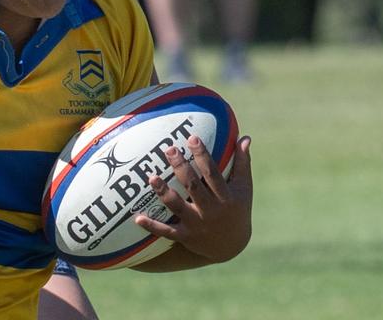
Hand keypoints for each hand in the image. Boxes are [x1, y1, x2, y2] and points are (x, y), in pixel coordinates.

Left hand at [134, 135, 252, 263]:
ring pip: (178, 207)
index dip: (203, 156)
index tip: (192, 138)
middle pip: (194, 187)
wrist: (231, 246)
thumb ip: (242, 163)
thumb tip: (245, 138)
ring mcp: (197, 224)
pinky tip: (137, 218)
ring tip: (152, 177)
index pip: (213, 173)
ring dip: (164, 193)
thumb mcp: (243, 188)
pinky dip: (152, 226)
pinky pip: (166, 232)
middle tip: (169, 149)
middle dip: (181, 168)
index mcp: (226, 197)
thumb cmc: (236, 209)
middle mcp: (211, 211)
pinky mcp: (185, 236)